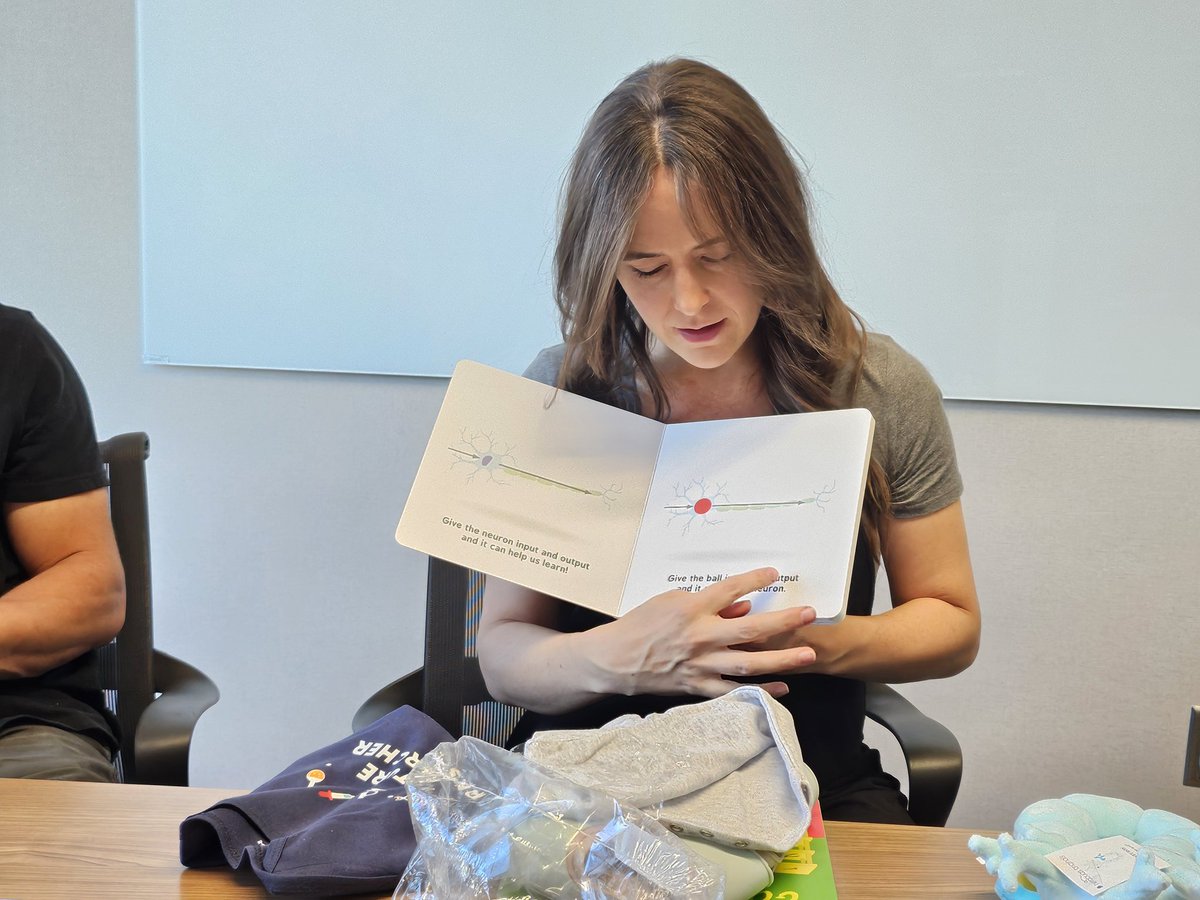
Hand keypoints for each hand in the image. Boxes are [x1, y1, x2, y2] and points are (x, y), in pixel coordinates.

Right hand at [589, 567, 817, 699]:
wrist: (616, 660)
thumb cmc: (640, 625)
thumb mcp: (670, 601)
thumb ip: (708, 605)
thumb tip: (741, 607)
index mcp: (691, 609)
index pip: (730, 589)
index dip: (754, 580)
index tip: (774, 573)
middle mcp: (701, 637)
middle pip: (750, 629)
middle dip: (782, 621)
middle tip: (809, 614)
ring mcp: (701, 665)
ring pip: (748, 663)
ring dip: (781, 659)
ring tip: (807, 654)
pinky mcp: (698, 686)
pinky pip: (734, 691)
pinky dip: (759, 691)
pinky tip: (782, 688)